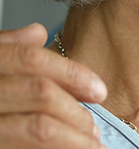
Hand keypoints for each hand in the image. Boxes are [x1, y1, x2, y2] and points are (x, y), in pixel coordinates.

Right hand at [0, 23, 107, 147]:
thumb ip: (2, 50)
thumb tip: (37, 31)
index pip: (29, 59)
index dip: (70, 72)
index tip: (98, 89)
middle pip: (40, 92)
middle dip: (76, 110)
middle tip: (95, 128)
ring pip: (37, 127)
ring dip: (73, 139)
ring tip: (90, 146)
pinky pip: (24, 148)